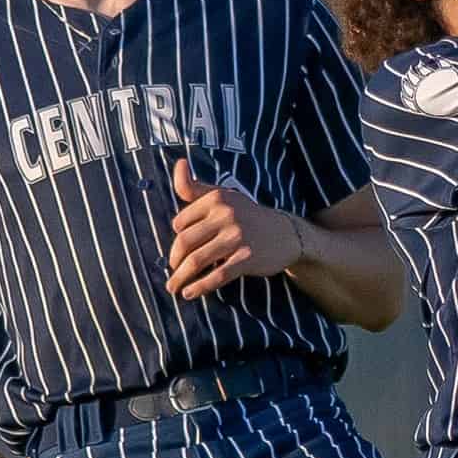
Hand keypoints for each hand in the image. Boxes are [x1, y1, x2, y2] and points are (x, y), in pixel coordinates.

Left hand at [166, 158, 303, 298]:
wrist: (286, 233)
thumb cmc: (246, 215)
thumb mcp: (222, 196)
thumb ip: (195, 186)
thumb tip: (179, 162)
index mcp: (216, 198)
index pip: (180, 223)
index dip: (176, 239)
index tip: (180, 251)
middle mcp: (226, 215)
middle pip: (184, 242)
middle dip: (174, 261)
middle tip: (171, 273)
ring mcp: (237, 237)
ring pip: (197, 260)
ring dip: (181, 278)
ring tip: (173, 288)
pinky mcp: (247, 258)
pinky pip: (217, 275)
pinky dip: (200, 287)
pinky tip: (190, 294)